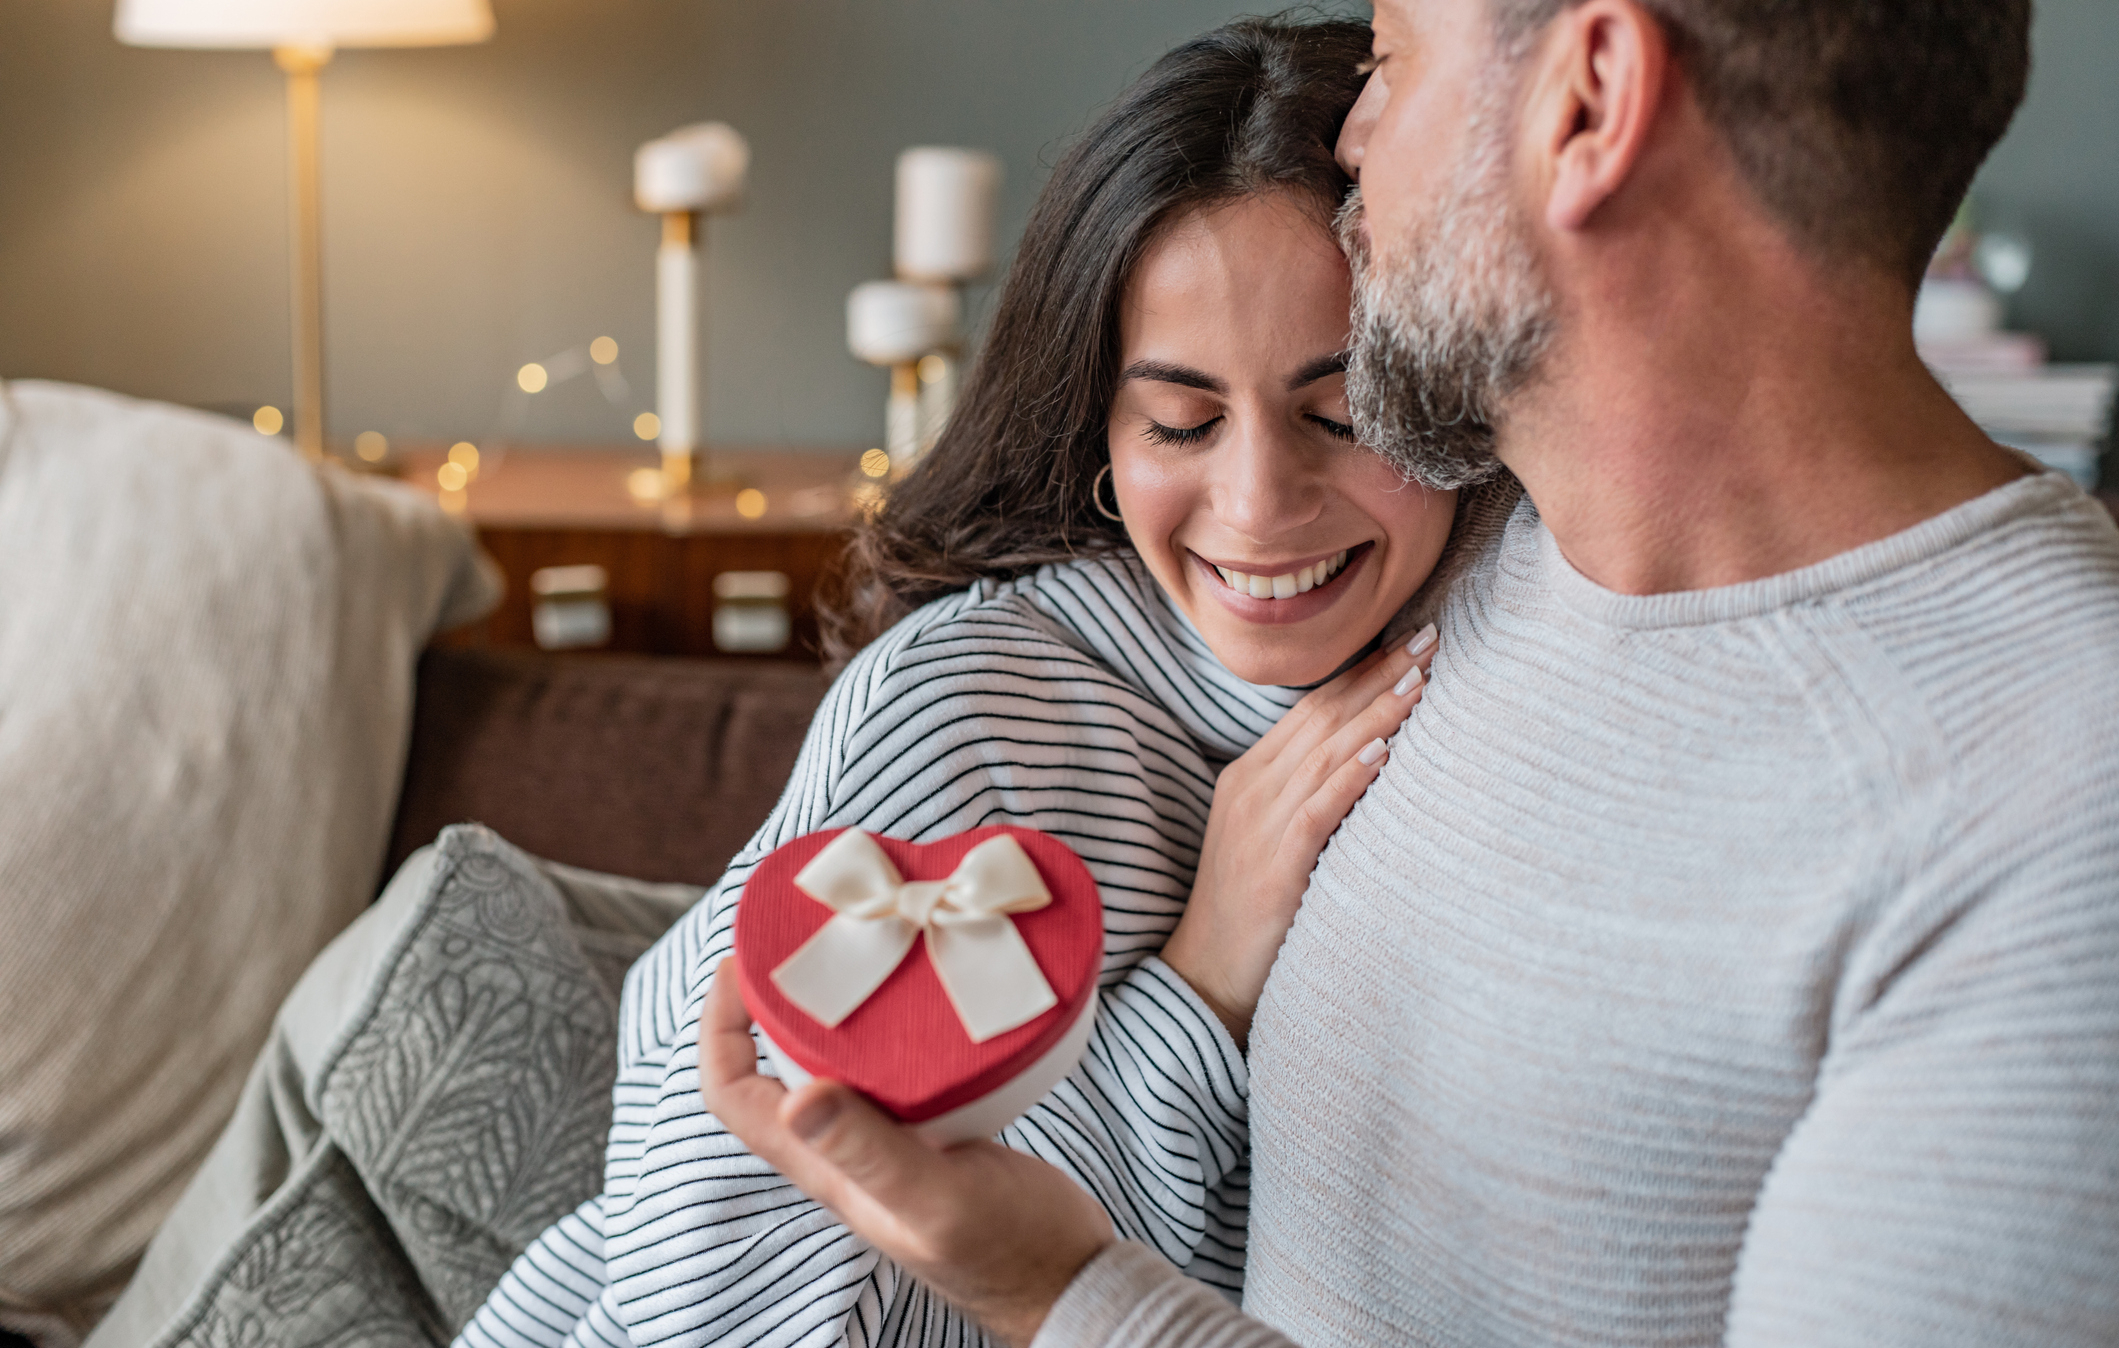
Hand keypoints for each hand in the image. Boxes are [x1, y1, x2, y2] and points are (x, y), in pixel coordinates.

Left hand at [699, 962, 1115, 1347]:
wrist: (1069, 1279)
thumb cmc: (1008, 1250)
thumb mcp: (937, 1196)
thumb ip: (870, 1150)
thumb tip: (797, 1097)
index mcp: (824, 1168)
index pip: (731, 1092)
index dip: (720, 1025)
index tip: (744, 961)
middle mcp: (841, 1152)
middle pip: (770, 1066)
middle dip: (770, 997)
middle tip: (801, 936)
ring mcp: (885, 1140)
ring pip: (829, 1062)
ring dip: (827, 1006)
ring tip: (856, 948)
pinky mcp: (930, 1128)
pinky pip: (886, 1066)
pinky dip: (886, 1024)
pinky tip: (918, 996)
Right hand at [1161, 623, 1435, 1045]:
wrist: (1207, 974)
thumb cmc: (1250, 907)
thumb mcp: (1271, 835)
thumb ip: (1308, 793)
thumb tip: (1370, 756)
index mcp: (1250, 775)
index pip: (1314, 709)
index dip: (1363, 672)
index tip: (1409, 643)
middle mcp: (1252, 788)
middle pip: (1324, 717)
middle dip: (1379, 675)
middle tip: (1432, 638)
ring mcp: (1260, 824)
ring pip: (1326, 753)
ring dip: (1377, 713)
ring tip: (1422, 679)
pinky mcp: (1275, 863)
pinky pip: (1318, 808)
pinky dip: (1351, 775)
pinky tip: (1384, 750)